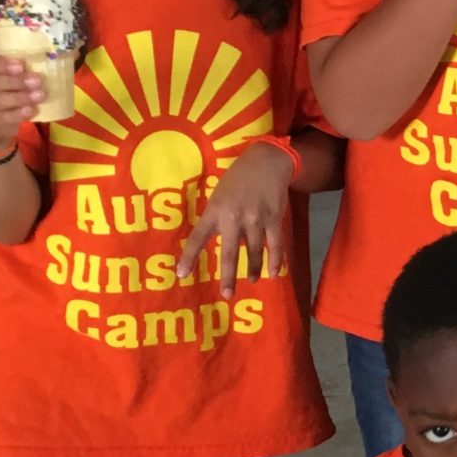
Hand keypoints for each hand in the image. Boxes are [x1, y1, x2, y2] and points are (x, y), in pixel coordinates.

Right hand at [0, 50, 41, 157]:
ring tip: (38, 95)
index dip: (2, 65)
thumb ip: (10, 70)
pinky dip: (16, 114)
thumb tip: (27, 66)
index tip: (21, 66)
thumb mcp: (2, 75)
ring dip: (19, 98)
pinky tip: (30, 110)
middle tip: (36, 81)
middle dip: (15, 82)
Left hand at [176, 136, 293, 296]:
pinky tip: (273, 272)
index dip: (189, 257)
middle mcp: (234, 218)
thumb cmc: (237, 178)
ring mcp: (256, 220)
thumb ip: (216, 216)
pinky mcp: (274, 219)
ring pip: (254, 252)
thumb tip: (215, 237)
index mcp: (215, 211)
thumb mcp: (219, 194)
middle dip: (227, 276)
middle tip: (227, 294)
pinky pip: (275, 244)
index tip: (181, 274)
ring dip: (252, 269)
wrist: (266, 162)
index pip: (198, 238)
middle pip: (229, 253)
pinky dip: (275, 260)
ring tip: (250, 281)